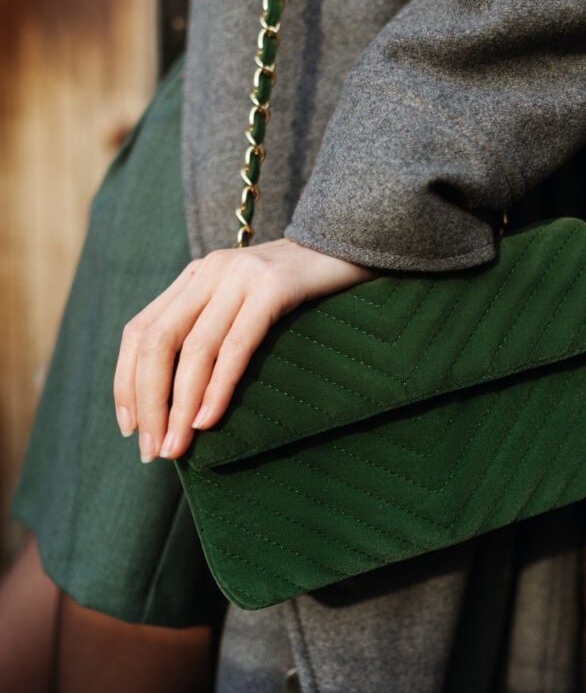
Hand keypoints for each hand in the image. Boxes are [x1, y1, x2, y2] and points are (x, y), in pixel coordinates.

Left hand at [114, 238, 374, 461]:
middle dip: (148, 403)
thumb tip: (186, 402)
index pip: (140, 331)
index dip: (126, 383)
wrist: (352, 241)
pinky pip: (236, 345)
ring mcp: (239, 276)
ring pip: (193, 349)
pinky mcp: (273, 286)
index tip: (130, 429)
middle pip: (156, 342)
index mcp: (193, 279)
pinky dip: (217, 387)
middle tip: (152, 451)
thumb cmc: (302, 290)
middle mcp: (207, 272)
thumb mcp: (246, 305)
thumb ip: (215, 332)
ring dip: (179, 406)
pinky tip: (208, 420)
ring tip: (177, 447)